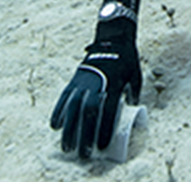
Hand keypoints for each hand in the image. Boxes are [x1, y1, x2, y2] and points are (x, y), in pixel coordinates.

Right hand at [50, 39, 141, 158]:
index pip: (108, 111)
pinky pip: (64, 97)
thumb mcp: (135, 76)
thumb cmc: (127, 59)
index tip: (101, 145)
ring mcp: (83, 80)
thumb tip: (130, 110)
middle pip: (88, 113)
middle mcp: (96, 83)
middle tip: (83, 153)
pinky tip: (54, 125)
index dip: (104, 129)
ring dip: (68, 129)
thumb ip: (133, 94)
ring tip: (66, 146)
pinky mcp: (75, 78)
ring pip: (72, 107)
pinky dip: (58, 111)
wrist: (113, 37)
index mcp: (114, 83)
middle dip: (84, 135)